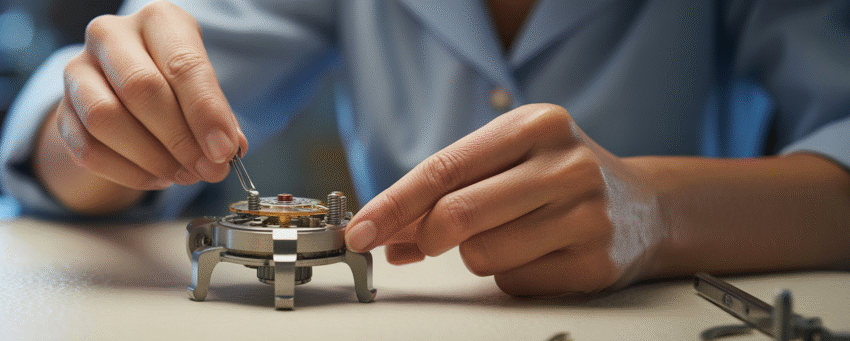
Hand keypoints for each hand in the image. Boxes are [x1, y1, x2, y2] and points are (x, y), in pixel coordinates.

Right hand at [54, 1, 246, 189]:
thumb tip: (229, 149)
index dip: (205, 112)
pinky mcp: (62, 111)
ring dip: (151, 158)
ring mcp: (78, 71)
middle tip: (208, 169)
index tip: (224, 150)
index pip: (182, 64)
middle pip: (140, 88)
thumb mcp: (202, 86)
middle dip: (180, 139)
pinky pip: (88, 149)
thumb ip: (218, 115)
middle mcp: (110, 36)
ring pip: (105, 118)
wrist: (124, 85)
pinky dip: (127, 172)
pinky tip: (156, 178)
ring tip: (184, 175)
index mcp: (157, 20)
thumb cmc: (173, 81)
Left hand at [344, 104, 665, 294]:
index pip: (444, 168)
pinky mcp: (595, 262)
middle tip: (418, 245)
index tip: (360, 230)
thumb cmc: (557, 178)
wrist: (644, 207)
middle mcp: (566, 164)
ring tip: (508, 236)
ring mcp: (587, 214)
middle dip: (425, 237)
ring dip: (475, 256)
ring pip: (482, 255)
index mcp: (536, 124)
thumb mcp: (507, 160)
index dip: (393, 204)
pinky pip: (514, 282)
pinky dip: (509, 275)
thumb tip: (386, 232)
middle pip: (458, 215)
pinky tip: (536, 254)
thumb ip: (447, 189)